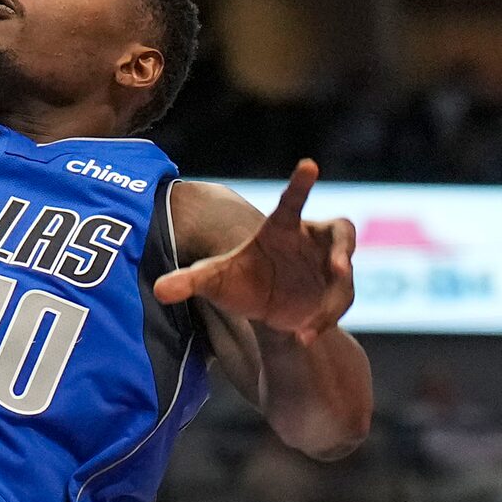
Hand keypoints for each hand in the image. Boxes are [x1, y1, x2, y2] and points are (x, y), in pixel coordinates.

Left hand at [153, 160, 356, 342]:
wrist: (263, 309)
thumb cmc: (239, 281)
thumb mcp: (214, 280)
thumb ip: (189, 280)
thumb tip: (158, 290)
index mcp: (282, 227)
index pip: (293, 201)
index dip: (301, 183)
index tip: (308, 164)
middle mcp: (311, 241)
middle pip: (342, 233)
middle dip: (342, 251)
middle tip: (339, 269)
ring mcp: (328, 266)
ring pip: (343, 278)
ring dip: (332, 302)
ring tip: (308, 328)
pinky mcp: (335, 290)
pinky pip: (339, 303)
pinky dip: (324, 321)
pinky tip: (302, 337)